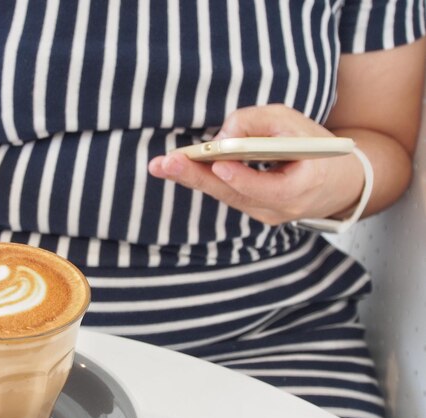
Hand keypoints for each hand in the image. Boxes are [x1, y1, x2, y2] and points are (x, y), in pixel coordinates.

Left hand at [149, 104, 364, 224]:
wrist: (337, 182)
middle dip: (197, 177)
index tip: (219, 164)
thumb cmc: (316, 147)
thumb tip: (223, 135)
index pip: (270, 189)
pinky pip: (225, 193)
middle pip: (234, 195)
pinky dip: (203, 179)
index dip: (243, 178)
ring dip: (192, 178)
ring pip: (224, 195)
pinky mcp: (253, 210)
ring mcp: (265, 214)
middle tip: (166, 164)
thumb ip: (260, 122)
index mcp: (304, 187)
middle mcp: (281, 209)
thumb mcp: (295, 123)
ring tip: (161, 166)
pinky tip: (178, 168)